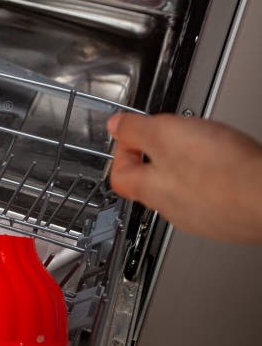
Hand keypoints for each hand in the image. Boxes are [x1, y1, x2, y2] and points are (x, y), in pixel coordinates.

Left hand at [108, 113, 261, 242]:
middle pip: (153, 182)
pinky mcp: (229, 219)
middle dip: (159, 155)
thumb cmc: (222, 171)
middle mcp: (172, 209)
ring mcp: (202, 217)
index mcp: (151, 189)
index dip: (123, 151)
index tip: (131, 134)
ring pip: (184, 189)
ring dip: (190, 167)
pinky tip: (229, 166)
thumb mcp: (165, 134)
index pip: (121, 176)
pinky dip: (217, 179)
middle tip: (174, 137)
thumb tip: (116, 126)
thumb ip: (135, 129)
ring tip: (206, 149)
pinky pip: (214, 196)